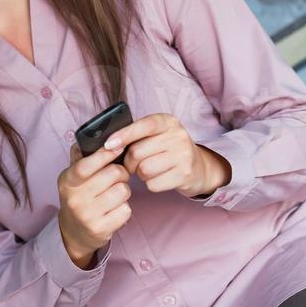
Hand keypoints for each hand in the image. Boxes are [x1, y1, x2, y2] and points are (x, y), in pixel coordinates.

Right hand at [56, 143, 131, 261]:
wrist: (75, 232)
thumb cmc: (80, 196)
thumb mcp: (74, 176)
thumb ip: (82, 156)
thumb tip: (95, 134)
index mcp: (67, 181)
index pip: (85, 165)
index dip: (104, 154)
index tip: (118, 147)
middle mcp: (74, 199)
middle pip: (113, 174)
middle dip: (121, 173)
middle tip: (116, 178)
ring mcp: (87, 215)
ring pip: (123, 191)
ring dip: (123, 191)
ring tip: (114, 194)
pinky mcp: (100, 229)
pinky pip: (126, 210)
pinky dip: (124, 209)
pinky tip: (114, 210)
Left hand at [104, 113, 231, 198]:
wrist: (198, 167)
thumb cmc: (167, 149)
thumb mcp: (156, 134)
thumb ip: (136, 134)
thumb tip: (109, 144)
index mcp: (167, 121)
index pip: (143, 125)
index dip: (123, 135)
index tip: (107, 145)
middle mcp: (178, 135)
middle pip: (137, 152)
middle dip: (130, 162)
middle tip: (135, 164)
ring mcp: (184, 155)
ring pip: (144, 169)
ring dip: (141, 174)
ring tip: (149, 169)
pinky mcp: (185, 174)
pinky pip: (153, 184)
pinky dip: (151, 184)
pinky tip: (159, 178)